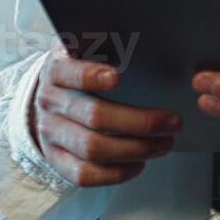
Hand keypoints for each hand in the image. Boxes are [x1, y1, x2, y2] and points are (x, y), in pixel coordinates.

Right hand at [30, 49, 180, 186]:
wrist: (46, 101)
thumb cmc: (79, 75)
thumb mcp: (83, 53)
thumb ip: (105, 47)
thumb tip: (147, 44)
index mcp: (56, 70)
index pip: (68, 71)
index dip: (90, 75)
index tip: (117, 77)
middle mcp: (50, 102)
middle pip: (94, 116)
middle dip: (140, 122)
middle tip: (172, 122)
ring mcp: (50, 134)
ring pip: (93, 148)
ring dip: (136, 149)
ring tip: (164, 144)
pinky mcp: (56, 160)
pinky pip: (85, 175)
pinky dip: (117, 173)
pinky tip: (138, 163)